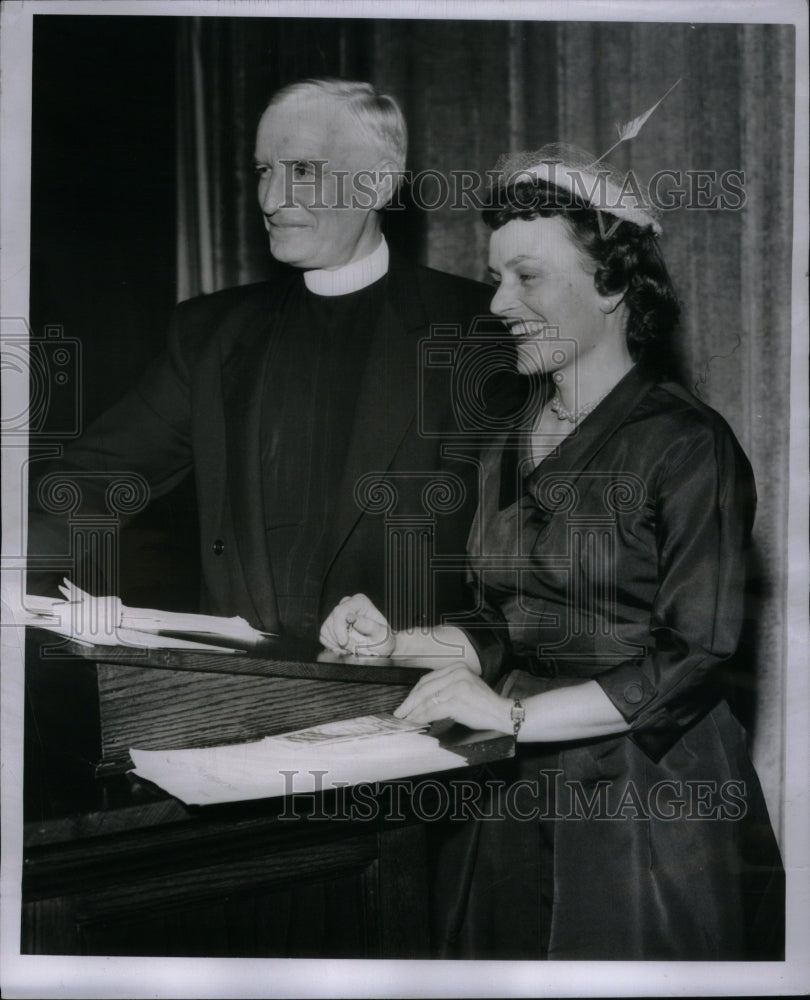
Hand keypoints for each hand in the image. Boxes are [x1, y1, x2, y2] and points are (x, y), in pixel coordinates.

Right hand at [319, 593, 395, 656]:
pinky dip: (332, 646)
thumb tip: (350, 617)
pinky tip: (344, 649)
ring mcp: (337, 615)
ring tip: (352, 649)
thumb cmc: (383, 639)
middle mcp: (346, 605)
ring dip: (338, 644)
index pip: (341, 611)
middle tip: (355, 649)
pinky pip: (323, 636)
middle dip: (341, 640)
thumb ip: (368, 625)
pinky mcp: (331, 626)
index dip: (339, 628)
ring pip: (326, 630)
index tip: (344, 643)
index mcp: (359, 602)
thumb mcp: (381, 633)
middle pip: (332, 621)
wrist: (381, 647)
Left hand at [393, 662, 511, 732]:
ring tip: (406, 720)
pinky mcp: (456, 699)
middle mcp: (456, 673)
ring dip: (414, 712)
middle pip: (424, 687)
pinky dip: (422, 717)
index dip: (414, 692)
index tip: (406, 702)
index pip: (428, 679)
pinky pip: (433, 709)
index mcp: (457, 667)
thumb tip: (424, 700)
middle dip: (410, 702)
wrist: (502, 712)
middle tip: (400, 712)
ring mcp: (456, 685)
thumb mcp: (465, 686)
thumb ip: (447, 687)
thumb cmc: (484, 704)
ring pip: (427, 699)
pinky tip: (417, 722)